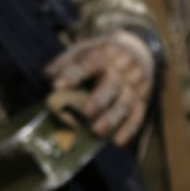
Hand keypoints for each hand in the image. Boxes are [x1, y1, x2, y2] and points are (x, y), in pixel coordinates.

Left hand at [43, 33, 154, 147]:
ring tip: (97, 132)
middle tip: (86, 114)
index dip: (73, 75)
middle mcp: (123, 69)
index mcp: (106, 54)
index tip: (56, 86)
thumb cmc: (102, 54)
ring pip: (126, 103)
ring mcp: (135, 86)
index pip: (90, 64)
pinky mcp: (142, 100)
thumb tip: (46, 75)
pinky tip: (118, 142)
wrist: (139, 49)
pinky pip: (139, 116)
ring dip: (112, 119)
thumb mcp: (85, 48)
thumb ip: (66, 61)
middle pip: (113, 85)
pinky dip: (129, 130)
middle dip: (99, 100)